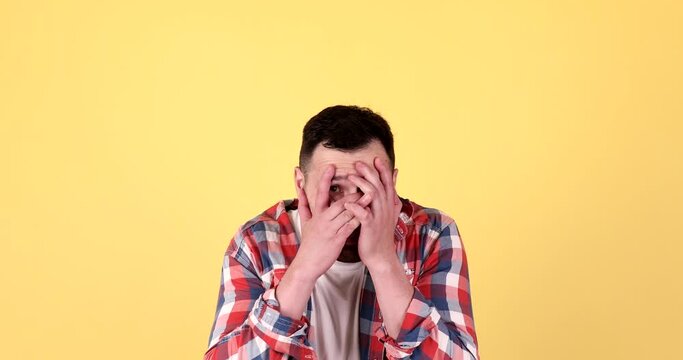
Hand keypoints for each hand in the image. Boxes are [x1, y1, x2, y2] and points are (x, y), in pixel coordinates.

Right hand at [293, 164, 363, 279]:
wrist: (307, 263)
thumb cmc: (309, 241)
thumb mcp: (304, 220)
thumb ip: (303, 202)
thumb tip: (298, 184)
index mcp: (316, 214)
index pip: (320, 193)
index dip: (325, 179)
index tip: (332, 166)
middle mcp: (323, 219)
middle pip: (338, 202)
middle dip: (351, 191)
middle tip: (362, 179)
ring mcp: (331, 229)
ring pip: (347, 213)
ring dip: (360, 203)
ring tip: (371, 193)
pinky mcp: (337, 239)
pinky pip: (350, 226)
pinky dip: (360, 218)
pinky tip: (369, 213)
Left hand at [343, 157, 401, 266]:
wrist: (381, 255)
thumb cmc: (381, 232)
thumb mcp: (390, 210)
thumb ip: (391, 192)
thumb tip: (397, 173)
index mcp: (389, 203)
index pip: (387, 182)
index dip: (382, 170)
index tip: (375, 159)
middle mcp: (386, 208)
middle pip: (378, 185)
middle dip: (369, 172)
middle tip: (357, 163)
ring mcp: (379, 217)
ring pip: (372, 196)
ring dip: (361, 185)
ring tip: (350, 177)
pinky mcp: (370, 227)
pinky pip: (364, 214)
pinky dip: (356, 207)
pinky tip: (347, 202)